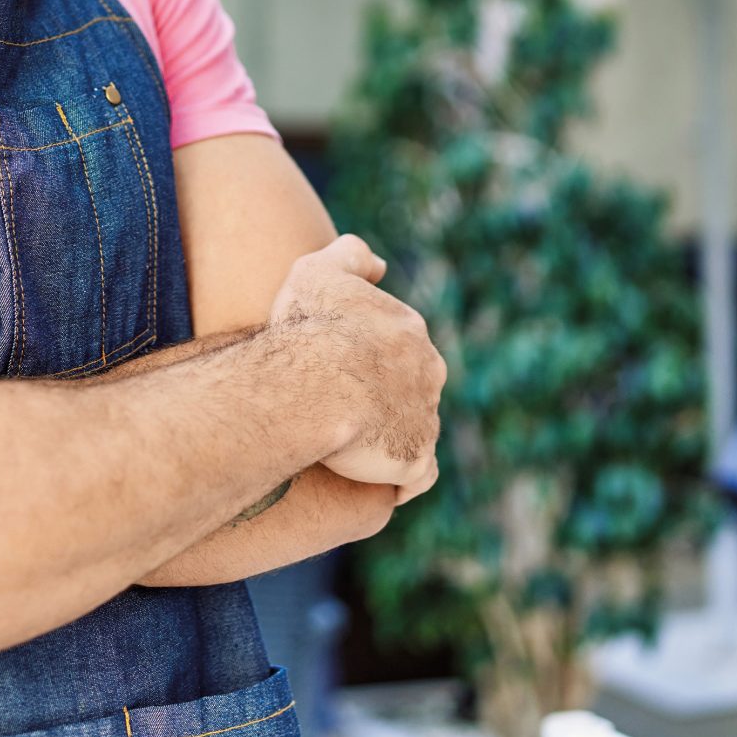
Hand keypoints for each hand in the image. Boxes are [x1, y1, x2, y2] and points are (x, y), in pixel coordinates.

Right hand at [267, 235, 443, 502]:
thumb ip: (350, 256)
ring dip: (390, 438)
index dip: (366, 358)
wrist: (311, 386)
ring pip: (415, 430)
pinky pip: (417, 476)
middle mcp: (428, 372)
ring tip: (348, 448)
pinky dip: (403, 479)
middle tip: (340, 410)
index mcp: (408, 329)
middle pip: (412, 387)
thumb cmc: (307, 329)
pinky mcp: (415, 459)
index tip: (333, 369)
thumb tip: (380, 264)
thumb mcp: (319, 271)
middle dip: (386, 397)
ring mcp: (426, 417)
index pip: (396, 344)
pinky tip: (375, 480)